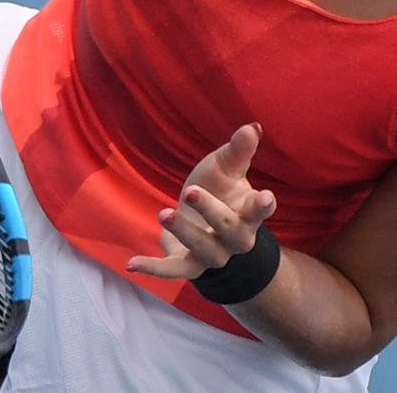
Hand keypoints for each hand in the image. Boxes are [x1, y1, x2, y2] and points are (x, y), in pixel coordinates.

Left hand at [126, 123, 277, 279]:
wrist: (204, 223)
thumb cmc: (220, 190)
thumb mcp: (226, 168)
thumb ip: (238, 150)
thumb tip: (252, 126)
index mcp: (248, 211)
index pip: (261, 209)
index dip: (263, 205)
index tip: (264, 197)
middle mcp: (236, 238)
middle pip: (229, 228)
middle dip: (210, 210)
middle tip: (190, 191)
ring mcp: (214, 254)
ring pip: (203, 248)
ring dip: (183, 231)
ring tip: (164, 213)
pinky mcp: (189, 266)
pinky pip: (174, 270)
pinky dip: (154, 268)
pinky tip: (132, 263)